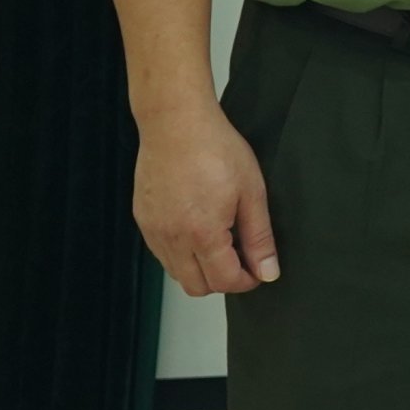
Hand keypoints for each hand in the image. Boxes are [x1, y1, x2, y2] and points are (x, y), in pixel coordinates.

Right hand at [136, 102, 278, 295]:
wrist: (176, 123)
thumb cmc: (214, 148)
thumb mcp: (252, 192)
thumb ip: (259, 237)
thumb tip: (267, 271)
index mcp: (202, 234)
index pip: (224, 282)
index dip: (246, 281)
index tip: (257, 270)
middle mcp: (171, 238)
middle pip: (196, 287)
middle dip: (222, 280)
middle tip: (241, 258)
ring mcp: (153, 230)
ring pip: (176, 272)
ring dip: (200, 267)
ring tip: (220, 239)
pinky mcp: (143, 220)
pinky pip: (161, 253)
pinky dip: (181, 253)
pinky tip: (198, 228)